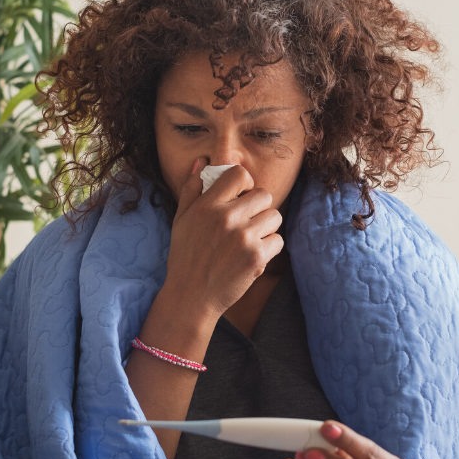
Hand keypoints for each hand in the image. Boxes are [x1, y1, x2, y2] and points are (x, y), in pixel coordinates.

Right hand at [163, 158, 283, 317]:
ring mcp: (243, 238)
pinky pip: (278, 240)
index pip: (240, 174)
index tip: (240, 197)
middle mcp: (226, 218)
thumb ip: (191, 188)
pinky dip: (269, 248)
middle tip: (247, 222)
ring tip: (250, 239)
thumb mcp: (181, 220)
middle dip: (258, 207)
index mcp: (207, 205)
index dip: (245, 184)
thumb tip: (202, 161)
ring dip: (266, 227)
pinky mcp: (256, 258)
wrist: (191, 296)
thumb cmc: (185, 256)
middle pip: (264, 195)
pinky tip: (253, 255)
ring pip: (274, 217)